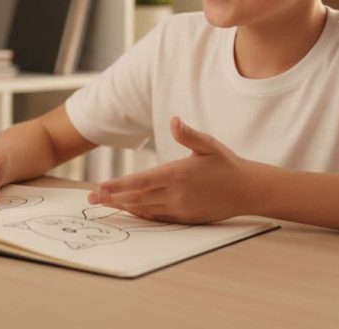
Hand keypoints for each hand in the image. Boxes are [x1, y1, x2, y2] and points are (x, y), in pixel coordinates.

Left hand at [86, 117, 254, 222]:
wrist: (247, 190)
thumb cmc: (226, 164)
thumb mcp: (209, 144)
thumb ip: (189, 134)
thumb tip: (174, 120)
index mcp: (178, 174)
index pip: (141, 181)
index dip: (118, 186)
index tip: (100, 187)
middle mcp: (176, 194)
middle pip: (137, 198)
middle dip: (112, 198)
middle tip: (91, 199)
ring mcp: (180, 208)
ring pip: (144, 210)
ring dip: (123, 207)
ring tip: (103, 204)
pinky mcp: (185, 218)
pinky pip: (157, 218)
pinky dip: (140, 215)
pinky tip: (129, 210)